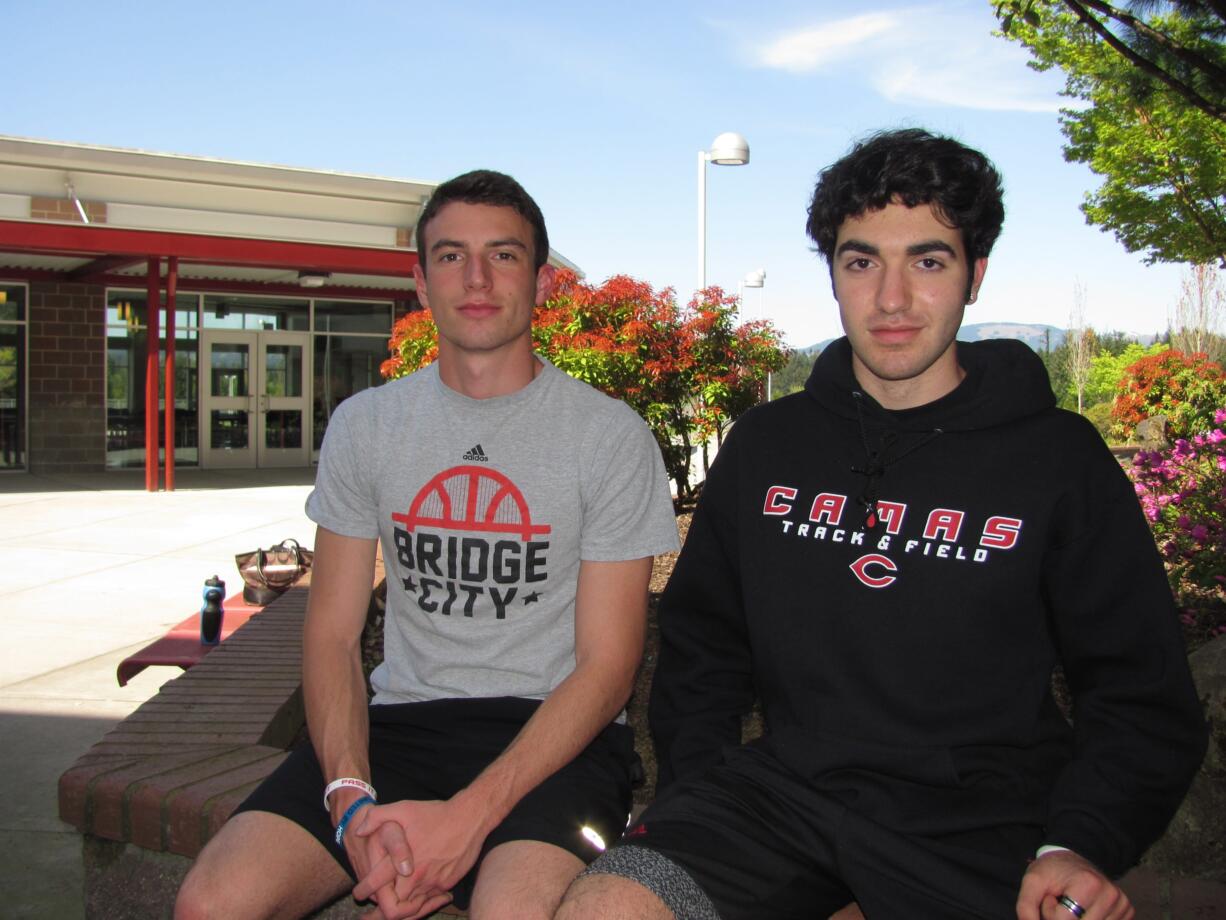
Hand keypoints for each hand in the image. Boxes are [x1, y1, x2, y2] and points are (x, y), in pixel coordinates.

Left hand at [353, 799, 484, 917]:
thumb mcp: (404, 808)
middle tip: (371, 910)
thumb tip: (359, 830)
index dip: (364, 891)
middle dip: (380, 910)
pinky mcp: (447, 884)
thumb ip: (377, 817)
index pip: (376, 887)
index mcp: (402, 860)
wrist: (470, 818)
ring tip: (390, 909)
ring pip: (413, 909)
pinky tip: (416, 898)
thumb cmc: (436, 813)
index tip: (359, 891)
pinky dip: (421, 903)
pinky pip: (429, 901)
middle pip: (393, 909)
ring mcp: (433, 882)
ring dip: (401, 910)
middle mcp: (417, 876)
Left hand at [1016, 850, 1133, 919]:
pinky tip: (1084, 911)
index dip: (1049, 912)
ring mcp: (1123, 905)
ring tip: (1071, 905)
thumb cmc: (1052, 870)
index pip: (1063, 919)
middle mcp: (1111, 894)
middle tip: (1061, 902)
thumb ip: (1026, 907)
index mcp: (1089, 883)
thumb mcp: (1032, 882)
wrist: (1073, 859)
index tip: (1051, 897)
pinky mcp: (1127, 912)